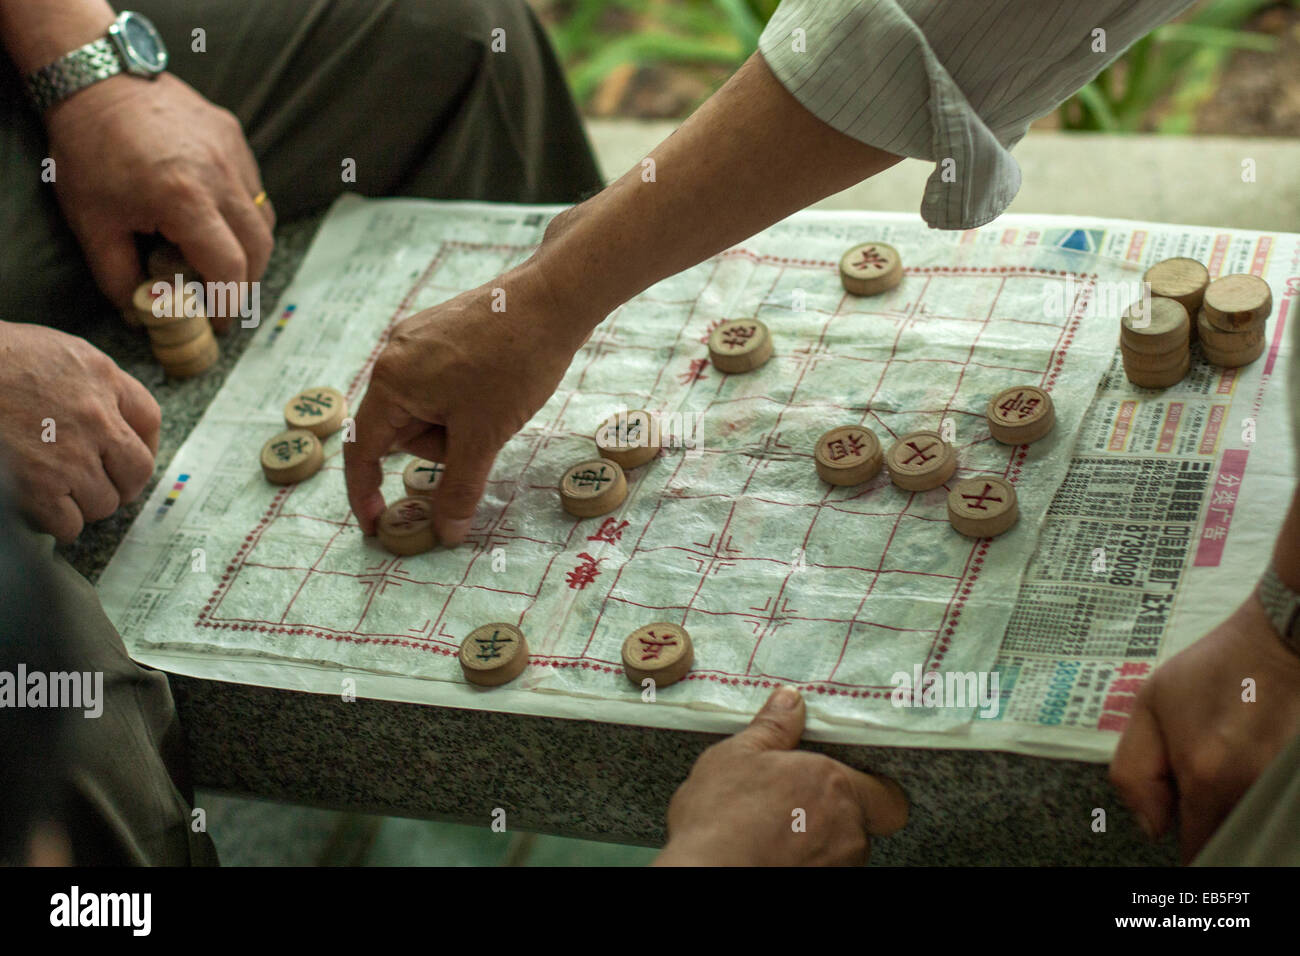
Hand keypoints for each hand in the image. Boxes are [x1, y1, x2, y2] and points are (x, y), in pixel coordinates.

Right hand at [0, 322, 159, 540]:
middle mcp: (96, 417)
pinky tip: (41, 509)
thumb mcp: (57, 350)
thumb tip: (107, 415)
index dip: (145, 443)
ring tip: (59, 492)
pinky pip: (69, 524)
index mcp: (102, 378)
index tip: (129, 457)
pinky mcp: (38, 485)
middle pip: (138, 469)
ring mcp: (70, 454)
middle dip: (122, 483)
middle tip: (99, 485)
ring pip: (104, 502)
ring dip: (85, 503)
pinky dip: (59, 524)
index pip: (148, 419)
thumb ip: (91, 380)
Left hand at [44, 72, 273, 327]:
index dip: (229, 303)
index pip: (230, 269)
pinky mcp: (234, 137)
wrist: (96, 80)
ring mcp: (233, 153)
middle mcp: (220, 176)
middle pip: (259, 249)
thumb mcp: (92, 223)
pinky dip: (242, 213)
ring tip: (222, 261)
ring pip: (263, 219)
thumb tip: (142, 313)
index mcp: (184, 200)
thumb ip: (119, 277)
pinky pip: (253, 188)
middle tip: (225, 299)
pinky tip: (215, 217)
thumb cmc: (89, 150)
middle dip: (246, 282)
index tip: (220, 322)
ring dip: (250, 249)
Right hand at [344, 266, 587, 544]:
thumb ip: (460, 488)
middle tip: (483, 433)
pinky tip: (496, 386)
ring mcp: (417, 340)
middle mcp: (394, 355)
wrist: (553, 298)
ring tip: (496, 403)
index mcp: (391, 380)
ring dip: (457, 425)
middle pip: (402, 430)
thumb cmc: (515, 363)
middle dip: (441, 446)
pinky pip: (441, 385)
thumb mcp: (485, 436)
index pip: (362, 449)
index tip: (376, 524)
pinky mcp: (442, 332)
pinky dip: (465, 402)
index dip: (365, 491)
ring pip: (426, 409)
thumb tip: (446, 533)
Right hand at [654, 687, 907, 865]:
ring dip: (819, 840)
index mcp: (833, 784)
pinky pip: (822, 867)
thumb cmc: (721, 818)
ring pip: (841, 851)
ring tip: (776, 831)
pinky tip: (771, 852)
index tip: (849, 786)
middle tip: (797, 806)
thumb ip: (772, 727)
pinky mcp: (819, 883)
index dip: (874, 793)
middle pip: (861, 824)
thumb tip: (789, 700)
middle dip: (835, 816)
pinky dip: (803, 860)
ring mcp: (835, 864)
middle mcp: (846, 829)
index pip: (889, 798)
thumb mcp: (736, 755)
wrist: (706, 871)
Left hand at [1110, 593, 1299, 860]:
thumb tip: (1151, 827)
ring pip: (1253, 823)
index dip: (1187, 841)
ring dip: (1237, 809)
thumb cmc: (1213, 671)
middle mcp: (1251, 790)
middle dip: (1212, 826)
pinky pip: (1277, 807)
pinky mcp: (1299, 781)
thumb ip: (1135, 772)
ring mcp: (1283, 788)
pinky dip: (1262, 797)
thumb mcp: (1149, 706)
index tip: (1184, 827)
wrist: (1278, 643)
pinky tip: (1253, 762)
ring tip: (1230, 766)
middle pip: (1228, 839)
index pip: (1197, 850)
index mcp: (1205, 776)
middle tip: (1204, 790)